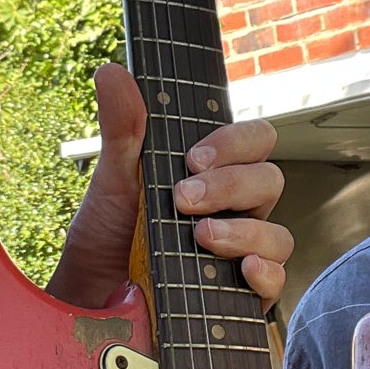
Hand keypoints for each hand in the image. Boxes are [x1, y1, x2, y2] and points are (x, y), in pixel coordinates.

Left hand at [46, 63, 292, 311]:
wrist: (91, 297)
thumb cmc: (109, 234)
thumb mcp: (113, 178)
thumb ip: (122, 127)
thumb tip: (111, 71)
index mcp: (216, 173)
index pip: (254, 140)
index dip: (233, 142)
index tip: (192, 158)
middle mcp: (237, 209)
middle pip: (269, 180)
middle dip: (229, 186)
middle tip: (183, 199)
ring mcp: (243, 252)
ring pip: (277, 232)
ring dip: (242, 231)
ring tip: (199, 237)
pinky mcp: (242, 295)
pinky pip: (276, 281)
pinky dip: (264, 272)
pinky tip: (240, 269)